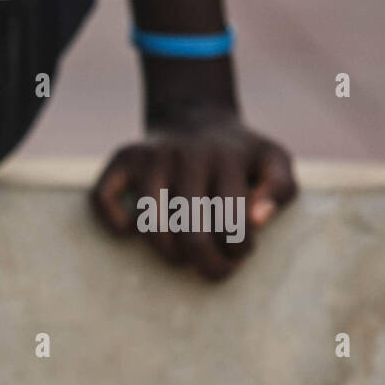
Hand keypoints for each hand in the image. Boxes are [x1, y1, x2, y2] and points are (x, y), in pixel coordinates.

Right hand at [91, 112, 297, 279]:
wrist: (195, 114)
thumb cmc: (238, 154)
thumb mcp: (274, 162)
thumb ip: (280, 189)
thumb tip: (257, 219)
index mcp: (229, 158)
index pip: (234, 224)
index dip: (239, 250)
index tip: (239, 251)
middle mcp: (188, 155)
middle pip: (192, 235)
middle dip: (207, 265)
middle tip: (214, 269)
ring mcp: (151, 157)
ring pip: (151, 227)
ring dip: (168, 254)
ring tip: (182, 255)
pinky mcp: (123, 158)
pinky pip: (104, 199)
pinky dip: (116, 224)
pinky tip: (132, 230)